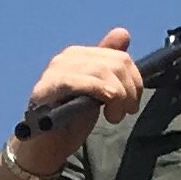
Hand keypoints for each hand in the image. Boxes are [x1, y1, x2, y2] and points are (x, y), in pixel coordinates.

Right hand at [7, 28, 142, 176]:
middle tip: (127, 111)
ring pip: (101, 71)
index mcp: (80, 55)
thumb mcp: (100, 91)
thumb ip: (110, 66)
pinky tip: (107, 101)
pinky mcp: (46, 87)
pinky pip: (77, 81)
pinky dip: (98, 89)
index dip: (134, 79)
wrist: (47, 147)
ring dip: (117, 95)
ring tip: (115, 116)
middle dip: (128, 89)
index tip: (132, 103)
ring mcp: (55, 71)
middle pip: (114, 63)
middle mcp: (66, 58)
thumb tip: (123, 32)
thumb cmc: (72, 120)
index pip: (119, 56)